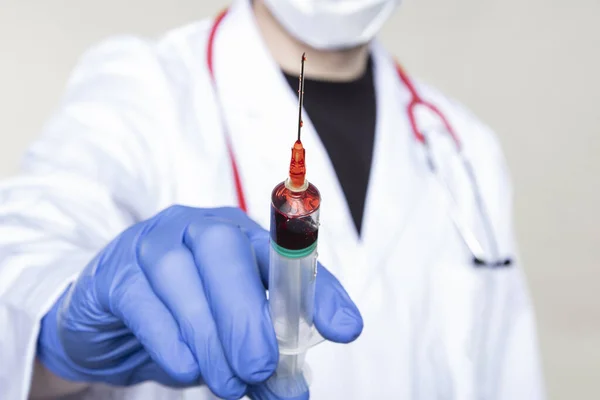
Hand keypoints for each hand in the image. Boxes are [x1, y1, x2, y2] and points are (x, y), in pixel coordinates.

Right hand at [37, 206, 362, 398]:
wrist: (113, 318)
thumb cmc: (184, 317)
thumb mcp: (230, 330)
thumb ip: (262, 349)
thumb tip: (292, 390)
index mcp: (240, 236)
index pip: (286, 252)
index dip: (317, 287)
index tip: (344, 328)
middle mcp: (198, 228)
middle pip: (224, 249)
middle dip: (247, 314)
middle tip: (260, 369)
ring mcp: (152, 244)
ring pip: (181, 274)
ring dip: (210, 337)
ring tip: (229, 384)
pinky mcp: (116, 274)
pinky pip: (142, 301)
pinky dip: (169, 340)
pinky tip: (186, 369)